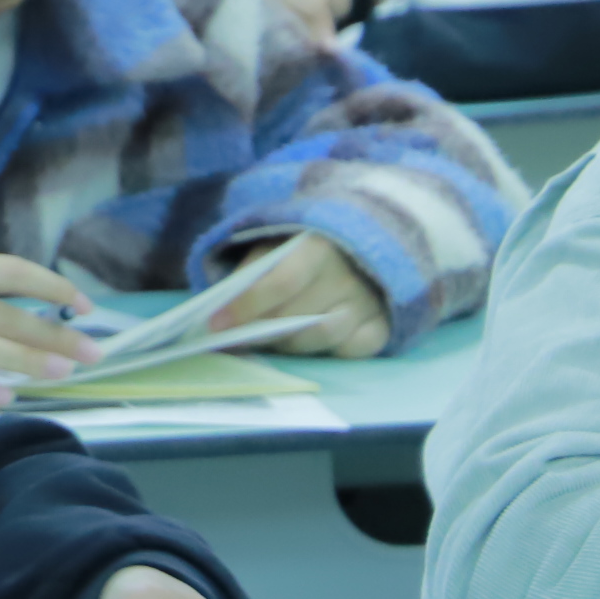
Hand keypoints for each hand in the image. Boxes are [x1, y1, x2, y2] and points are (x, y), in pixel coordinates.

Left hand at [205, 230, 389, 359]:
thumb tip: (220, 315)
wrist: (353, 246)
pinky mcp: (383, 324)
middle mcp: (348, 275)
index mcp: (317, 247)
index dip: (247, 307)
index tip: (216, 325)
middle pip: (299, 317)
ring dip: (290, 344)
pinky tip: (314, 343)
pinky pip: (353, 350)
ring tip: (273, 339)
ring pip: (324, 337)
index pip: (281, 283)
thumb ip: (249, 275)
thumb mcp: (272, 247)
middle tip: (238, 337)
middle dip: (261, 331)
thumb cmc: (299, 250)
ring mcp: (369, 302)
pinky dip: (330, 352)